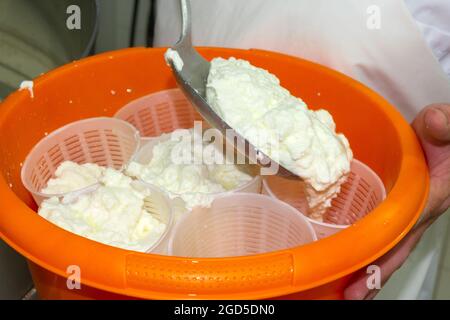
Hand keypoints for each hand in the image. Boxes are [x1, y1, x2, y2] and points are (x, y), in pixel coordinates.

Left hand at [344, 104, 449, 299]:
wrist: (445, 141)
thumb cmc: (445, 136)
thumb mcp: (448, 126)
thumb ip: (446, 125)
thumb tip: (436, 122)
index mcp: (428, 197)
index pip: (403, 231)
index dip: (384, 255)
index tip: (363, 278)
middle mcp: (417, 213)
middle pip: (394, 251)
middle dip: (372, 275)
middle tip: (346, 297)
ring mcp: (407, 216)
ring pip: (388, 248)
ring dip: (368, 270)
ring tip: (342, 291)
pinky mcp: (397, 211)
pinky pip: (381, 236)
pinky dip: (367, 251)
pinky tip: (348, 260)